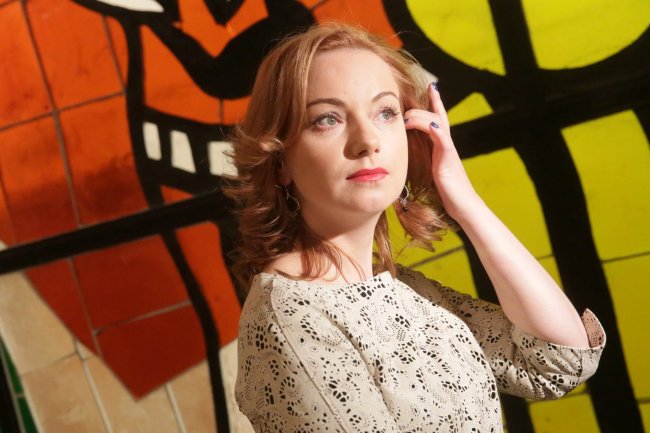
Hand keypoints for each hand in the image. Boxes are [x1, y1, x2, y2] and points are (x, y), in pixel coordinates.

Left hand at [403, 83, 482, 221]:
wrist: (464, 206)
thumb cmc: (448, 193)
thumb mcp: (433, 173)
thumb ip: (426, 162)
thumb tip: (411, 159)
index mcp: (442, 147)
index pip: (437, 120)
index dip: (434, 104)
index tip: (431, 88)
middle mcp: (446, 145)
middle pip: (437, 117)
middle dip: (429, 104)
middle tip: (415, 98)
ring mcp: (449, 151)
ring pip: (437, 125)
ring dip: (421, 117)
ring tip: (407, 117)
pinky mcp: (448, 160)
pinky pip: (444, 141)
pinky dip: (437, 131)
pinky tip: (430, 125)